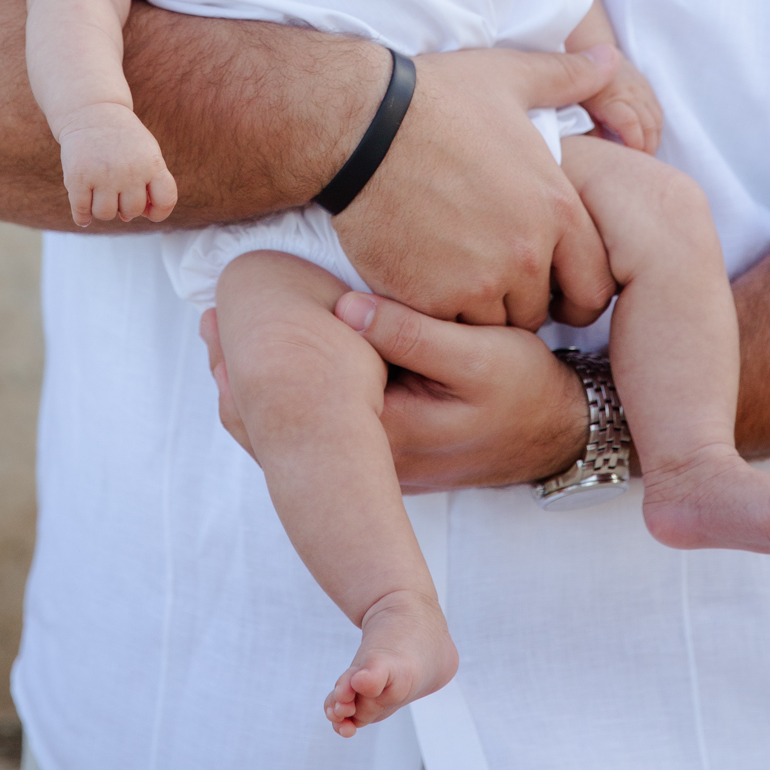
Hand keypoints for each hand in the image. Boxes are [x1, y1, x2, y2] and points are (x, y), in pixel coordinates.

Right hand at [57, 104, 177, 227]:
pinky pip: (82, 212)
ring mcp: (103, 175)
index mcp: (152, 163)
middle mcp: (130, 171)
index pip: (166, 200)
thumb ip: (146, 185)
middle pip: (132, 211)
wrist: (92, 111)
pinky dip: (82, 216)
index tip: (148, 211)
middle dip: (125, 206)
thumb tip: (126, 219)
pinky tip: (84, 212)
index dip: (159, 212)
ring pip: (106, 214)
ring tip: (100, 194)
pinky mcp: (78, 177)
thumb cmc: (122, 138)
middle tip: (116, 190)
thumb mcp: (145, 154)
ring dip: (102, 209)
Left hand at [199, 295, 593, 488]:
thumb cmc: (524, 388)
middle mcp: (376, 458)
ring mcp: (380, 460)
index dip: (256, 364)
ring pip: (302, 430)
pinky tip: (277, 357)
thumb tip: (346, 309)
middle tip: (207, 320)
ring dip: (263, 385)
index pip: (303, 407)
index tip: (220, 318)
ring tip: (223, 334)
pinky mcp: (389, 447)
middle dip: (244, 374)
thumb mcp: (477, 354)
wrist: (562, 433)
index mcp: (389, 434)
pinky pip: (326, 428)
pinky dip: (293, 395)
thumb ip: (411, 332)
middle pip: (290, 426)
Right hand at [333, 47, 619, 329]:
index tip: (553, 281)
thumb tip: (608, 56)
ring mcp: (475, 282)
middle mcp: (524, 254)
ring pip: (494, 327)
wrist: (360, 126)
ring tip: (458, 278)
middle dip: (524, 299)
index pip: (594, 284)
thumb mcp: (509, 77)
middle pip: (541, 312)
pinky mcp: (427, 299)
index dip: (577, 287)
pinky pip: (447, 330)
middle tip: (496, 275)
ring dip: (481, 311)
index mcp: (556, 209)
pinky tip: (425, 281)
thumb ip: (567, 76)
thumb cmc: (435, 98)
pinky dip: (439, 315)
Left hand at [569, 47, 661, 152]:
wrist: (588, 50)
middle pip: (649, 125)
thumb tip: (598, 152)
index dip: (633, 144)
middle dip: (647, 149)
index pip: (630, 122)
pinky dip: (655, 130)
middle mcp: (629, 91)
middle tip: (639, 167)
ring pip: (657, 120)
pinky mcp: (647, 87)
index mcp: (609, 97)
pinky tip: (647, 142)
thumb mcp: (576, 108)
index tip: (630, 161)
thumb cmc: (577, 85)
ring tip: (643, 158)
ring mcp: (641, 88)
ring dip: (653, 141)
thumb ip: (587, 129)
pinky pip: (658, 112)